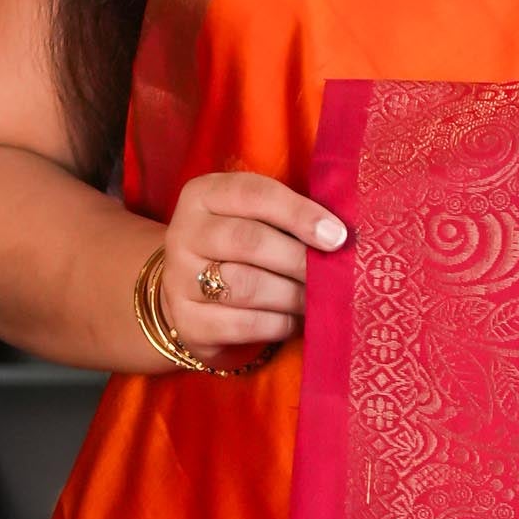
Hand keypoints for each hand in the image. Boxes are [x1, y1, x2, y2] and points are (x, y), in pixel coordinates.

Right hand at [151, 166, 347, 367]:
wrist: (192, 292)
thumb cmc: (239, 248)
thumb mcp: (254, 217)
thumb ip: (287, 216)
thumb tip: (339, 234)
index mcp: (202, 195)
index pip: (254, 194)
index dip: (299, 213)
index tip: (337, 236)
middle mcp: (184, 233)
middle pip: (248, 241)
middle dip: (299, 259)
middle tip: (334, 273)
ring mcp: (180, 280)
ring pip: (246, 286)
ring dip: (293, 294)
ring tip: (317, 298)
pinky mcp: (188, 323)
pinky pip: (244, 324)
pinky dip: (280, 323)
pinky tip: (295, 319)